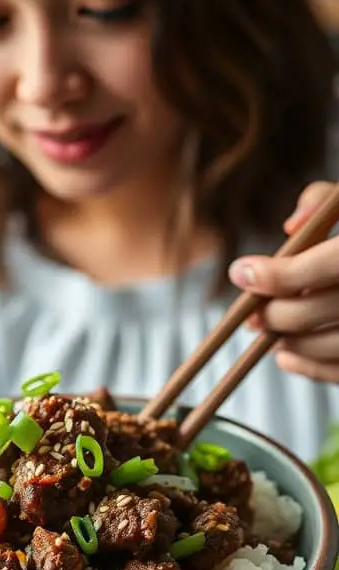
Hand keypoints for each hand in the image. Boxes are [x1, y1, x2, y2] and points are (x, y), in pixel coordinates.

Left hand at [228, 181, 338, 383]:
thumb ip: (322, 201)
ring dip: (289, 342)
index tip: (241, 273)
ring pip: (333, 346)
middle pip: (322, 309)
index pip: (328, 264)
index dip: (279, 273)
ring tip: (268, 331)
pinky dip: (311, 368)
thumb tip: (290, 228)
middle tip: (252, 314)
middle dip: (276, 314)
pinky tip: (285, 354)